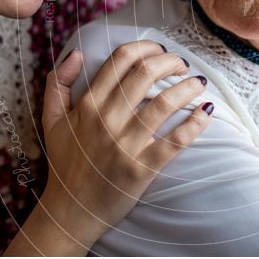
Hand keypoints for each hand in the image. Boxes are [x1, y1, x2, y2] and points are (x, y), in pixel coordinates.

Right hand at [7, 42, 210, 254]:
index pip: (120, 60)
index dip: (145, 47)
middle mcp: (106, 121)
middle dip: (170, 61)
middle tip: (182, 64)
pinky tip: (206, 111)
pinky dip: (194, 124)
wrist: (71, 211)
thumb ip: (57, 84)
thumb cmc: (66, 163)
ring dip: (187, 87)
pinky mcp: (142, 169)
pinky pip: (174, 141)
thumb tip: (77, 53)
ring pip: (163, 103)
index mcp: (87, 105)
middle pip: (145, 74)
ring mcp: (125, 145)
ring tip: (199, 82)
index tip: (160, 49)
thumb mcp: (52, 121)